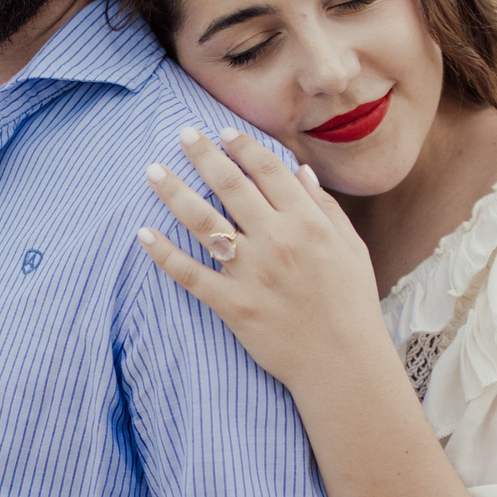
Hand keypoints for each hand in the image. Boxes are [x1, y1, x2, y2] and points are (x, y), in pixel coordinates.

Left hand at [137, 126, 390, 392]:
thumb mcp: (351, 248)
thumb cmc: (352, 303)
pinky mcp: (232, 304)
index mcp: (308, 223)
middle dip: (203, 155)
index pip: (268, 171)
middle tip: (183, 133)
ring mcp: (251, 273)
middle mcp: (277, 241)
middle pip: (231, 187)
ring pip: (204, 222)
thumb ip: (325, 207)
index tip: (224, 132)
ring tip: (153, 172)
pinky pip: (190, 274)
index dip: (243, 147)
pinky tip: (144, 234)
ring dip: (175, 193)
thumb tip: (300, 171)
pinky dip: (164, 254)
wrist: (343, 363)